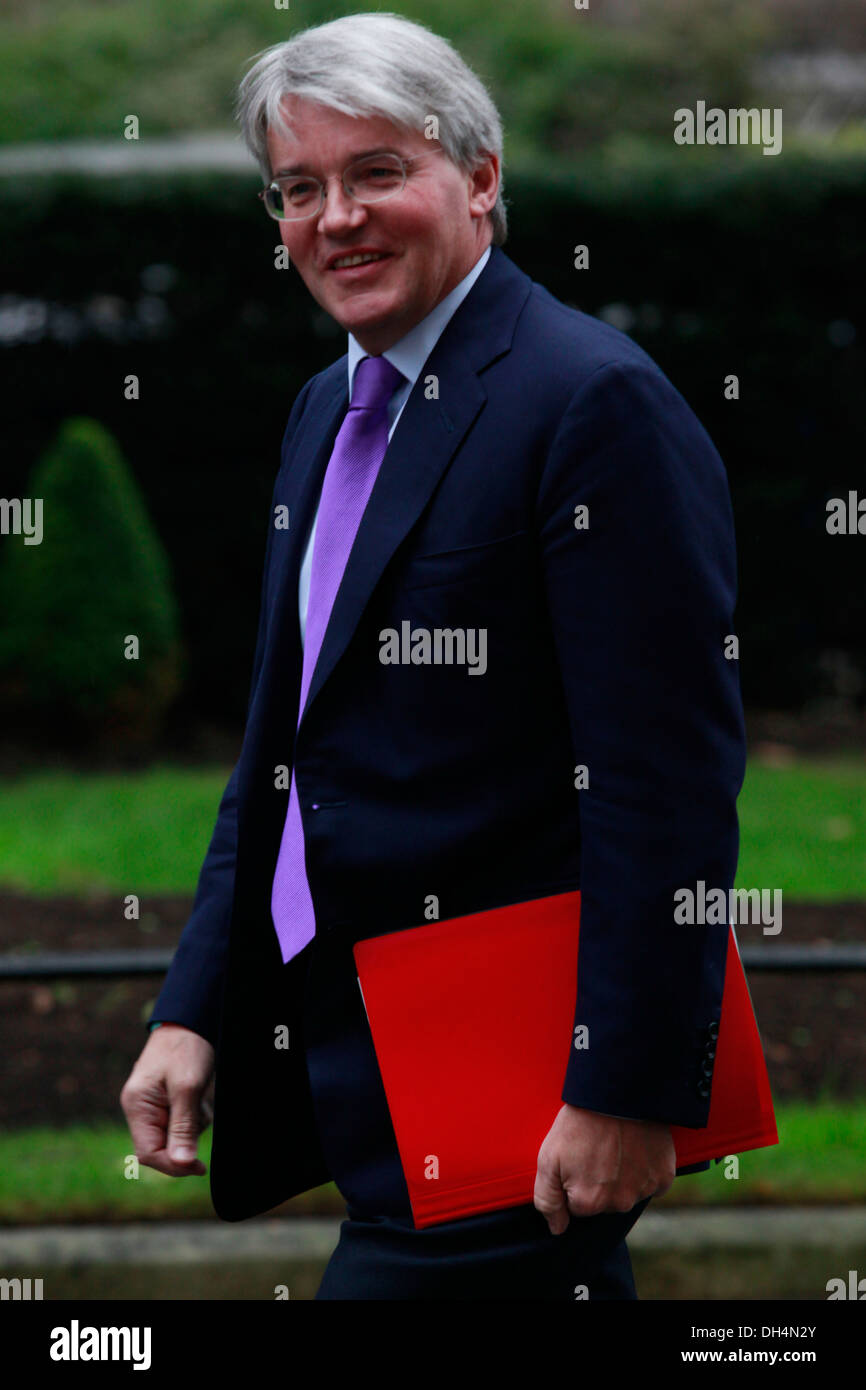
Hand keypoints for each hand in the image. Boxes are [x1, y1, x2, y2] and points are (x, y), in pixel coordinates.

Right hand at [120, 1024, 214, 1176]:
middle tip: (201, 1115)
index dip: (173, 1165)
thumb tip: (181, 1163)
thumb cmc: (185, 1048)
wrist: (191, 1020)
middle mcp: (142, 1110)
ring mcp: (154, 1106)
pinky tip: (200, 1093)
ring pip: (176, 1137)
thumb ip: (183, 1126)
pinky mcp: (168, 1102)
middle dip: (186, 1140)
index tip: (199, 1166)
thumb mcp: (187, 1087)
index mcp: (138, 1106)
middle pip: (162, 1148)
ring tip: (200, 1095)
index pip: (148, 1153)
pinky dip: (196, 1115)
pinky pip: (184, 1123)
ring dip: (194, 1125)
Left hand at [533, 1103, 674, 1234]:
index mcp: (589, 1203)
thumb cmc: (579, 1123)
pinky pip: (652, 1182)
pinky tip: (636, 1147)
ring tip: (616, 1144)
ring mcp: (643, 1190)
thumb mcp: (548, 1158)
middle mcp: (619, 1204)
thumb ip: (547, 1200)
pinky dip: (645, 1169)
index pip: (578, 1206)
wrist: (616, 1094)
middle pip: (605, 1201)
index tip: (577, 1157)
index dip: (575, 1180)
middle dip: (599, 1180)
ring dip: (623, 1176)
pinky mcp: (664, 1176)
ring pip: (629, 1192)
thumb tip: (556, 1229)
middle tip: (596, 1149)